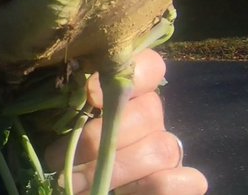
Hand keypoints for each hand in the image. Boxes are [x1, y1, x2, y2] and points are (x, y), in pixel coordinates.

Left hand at [44, 49, 206, 193]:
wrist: (78, 182)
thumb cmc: (62, 149)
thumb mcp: (60, 119)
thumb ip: (71, 100)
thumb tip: (83, 91)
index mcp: (125, 91)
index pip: (149, 65)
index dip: (127, 76)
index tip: (90, 96)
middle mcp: (152, 114)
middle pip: (148, 113)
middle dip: (99, 141)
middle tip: (60, 160)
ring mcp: (169, 147)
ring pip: (161, 148)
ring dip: (115, 170)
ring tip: (76, 184)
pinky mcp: (184, 179)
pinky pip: (187, 180)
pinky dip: (152, 189)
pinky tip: (120, 194)